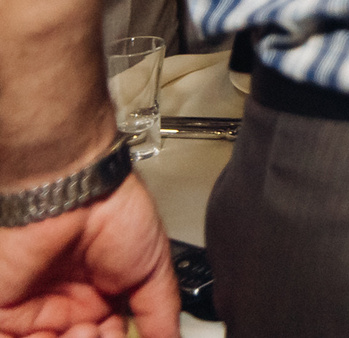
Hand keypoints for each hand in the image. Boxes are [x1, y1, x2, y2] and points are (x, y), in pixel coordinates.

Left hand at [0, 176, 179, 337]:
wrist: (77, 195)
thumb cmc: (115, 213)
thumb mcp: (154, 268)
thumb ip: (162, 310)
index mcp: (99, 294)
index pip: (106, 335)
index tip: (125, 335)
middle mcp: (66, 303)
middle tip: (104, 332)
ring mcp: (33, 307)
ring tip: (85, 331)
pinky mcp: (3, 309)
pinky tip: (54, 335)